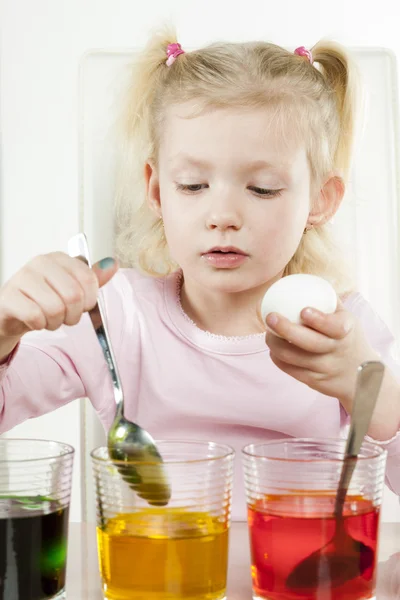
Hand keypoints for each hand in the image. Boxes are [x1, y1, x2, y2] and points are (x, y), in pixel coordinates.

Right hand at [0, 252, 117, 359]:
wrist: (13, 312)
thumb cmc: (44, 299)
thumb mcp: (71, 288)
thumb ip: (93, 278)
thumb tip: (112, 264)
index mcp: (59, 258)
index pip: (88, 279)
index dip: (89, 300)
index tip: (82, 305)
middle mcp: (40, 263)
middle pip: (73, 295)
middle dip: (73, 315)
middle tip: (65, 316)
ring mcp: (22, 278)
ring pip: (54, 308)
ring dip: (55, 323)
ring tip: (48, 319)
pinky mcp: (9, 296)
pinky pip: (35, 316)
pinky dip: (39, 325)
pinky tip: (34, 320)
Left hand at [265, 301, 399, 439]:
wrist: (361, 375)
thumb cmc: (348, 338)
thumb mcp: (347, 318)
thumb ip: (328, 300)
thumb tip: (305, 279)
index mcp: (347, 332)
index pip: (335, 327)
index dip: (319, 320)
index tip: (303, 311)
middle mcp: (337, 351)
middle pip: (310, 343)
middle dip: (286, 330)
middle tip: (270, 317)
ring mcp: (325, 368)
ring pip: (294, 358)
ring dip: (275, 344)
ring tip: (267, 333)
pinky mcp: (314, 381)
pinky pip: (290, 370)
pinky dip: (277, 358)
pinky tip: (272, 349)